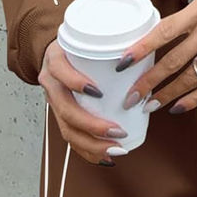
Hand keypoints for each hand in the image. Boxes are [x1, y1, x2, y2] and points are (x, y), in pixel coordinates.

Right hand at [37, 39, 128, 165]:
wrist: (53, 54)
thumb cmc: (77, 47)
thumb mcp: (87, 39)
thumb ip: (109, 44)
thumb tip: (145, 52)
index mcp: (56, 60)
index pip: (61, 72)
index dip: (76, 83)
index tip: (98, 91)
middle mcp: (51, 84)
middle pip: (66, 110)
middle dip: (92, 125)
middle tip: (118, 131)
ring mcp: (53, 102)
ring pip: (67, 130)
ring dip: (92, 144)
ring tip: (115, 149)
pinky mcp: (59, 116)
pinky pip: (70, 138)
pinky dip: (87, 151)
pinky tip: (105, 158)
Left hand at [116, 0, 196, 113]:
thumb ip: (189, 16)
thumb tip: (162, 36)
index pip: (163, 32)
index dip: (141, 49)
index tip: (123, 63)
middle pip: (172, 61)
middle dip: (148, 82)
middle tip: (130, 97)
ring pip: (189, 79)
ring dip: (166, 95)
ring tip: (150, 105)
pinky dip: (193, 99)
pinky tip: (178, 107)